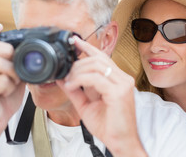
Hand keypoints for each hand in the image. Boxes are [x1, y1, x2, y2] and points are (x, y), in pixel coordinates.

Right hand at [0, 20, 25, 133]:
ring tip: (13, 81)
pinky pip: (2, 81)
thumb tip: (31, 48)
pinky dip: (11, 86)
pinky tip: (7, 91)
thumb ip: (16, 59)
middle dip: (8, 52)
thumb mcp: (13, 72)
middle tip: (14, 64)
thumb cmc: (4, 93)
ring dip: (13, 73)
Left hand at [57, 36, 146, 156]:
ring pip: (96, 66)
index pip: (102, 57)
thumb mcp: (86, 105)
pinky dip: (80, 80)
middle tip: (65, 73)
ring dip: (77, 71)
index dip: (88, 47)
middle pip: (97, 59)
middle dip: (77, 63)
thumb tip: (62, 77)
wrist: (120, 143)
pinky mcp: (119, 92)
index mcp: (117, 79)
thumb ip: (75, 90)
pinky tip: (72, 86)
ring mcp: (123, 84)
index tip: (75, 41)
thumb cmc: (108, 125)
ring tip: (69, 82)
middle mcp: (122, 78)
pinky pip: (95, 78)